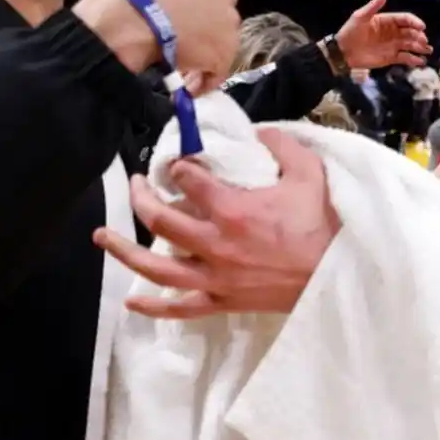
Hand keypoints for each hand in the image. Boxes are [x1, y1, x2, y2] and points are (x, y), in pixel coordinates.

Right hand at [76, 0, 239, 94]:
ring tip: (184, 73)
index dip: (198, 14)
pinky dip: (204, 83)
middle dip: (207, 36)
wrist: (133, 22)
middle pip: (223, 21)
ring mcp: (227, 26)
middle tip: (184, 49)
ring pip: (222, 47)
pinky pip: (217, 73)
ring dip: (206, 61)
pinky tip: (187, 87)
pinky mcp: (223, 54)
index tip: (182, 26)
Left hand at [94, 128, 337, 318]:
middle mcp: (214, 243)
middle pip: (161, 218)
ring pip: (157, 266)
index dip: (178, 166)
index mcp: (232, 209)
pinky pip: (179, 308)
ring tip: (102, 236)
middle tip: (136, 183)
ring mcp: (214, 276)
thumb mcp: (308, 173)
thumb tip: (260, 131)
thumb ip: (282, 145)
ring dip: (126, 249)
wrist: (336, 276)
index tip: (179, 163)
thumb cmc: (322, 224)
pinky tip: (131, 300)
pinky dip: (153, 306)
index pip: (188, 180)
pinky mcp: (221, 301)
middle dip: (142, 197)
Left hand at [334, 0, 430, 69]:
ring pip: (410, 45)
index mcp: (387, 21)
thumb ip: (374, 5)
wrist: (342, 52)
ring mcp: (393, 45)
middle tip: (424, 41)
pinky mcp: (391, 58)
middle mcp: (393, 32)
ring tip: (427, 50)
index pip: (405, 19)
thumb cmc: (350, 32)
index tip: (422, 27)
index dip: (414, 22)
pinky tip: (420, 62)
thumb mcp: (360, 16)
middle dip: (419, 36)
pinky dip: (413, 60)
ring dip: (420, 47)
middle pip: (411, 32)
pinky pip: (405, 58)